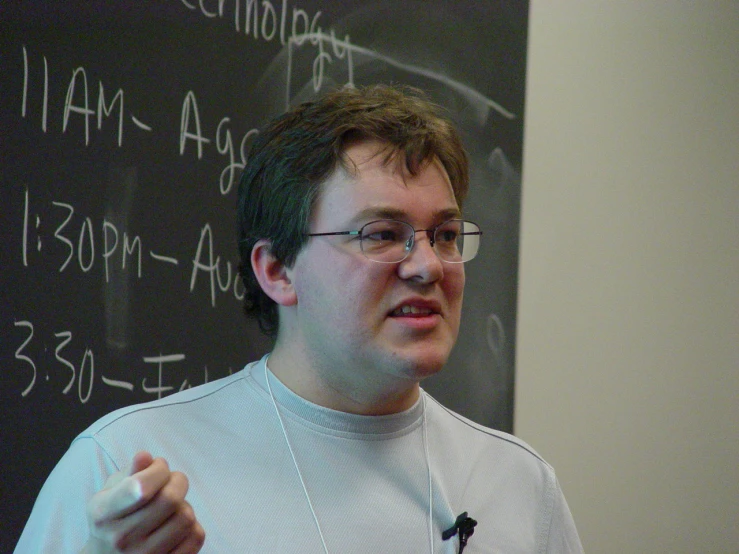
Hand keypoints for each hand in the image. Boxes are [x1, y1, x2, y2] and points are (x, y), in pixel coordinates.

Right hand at [82, 451, 204, 552]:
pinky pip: (196, 537)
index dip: (158, 470)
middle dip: (178, 480)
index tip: (158, 467)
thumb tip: (145, 456)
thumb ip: (130, 472)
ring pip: (186, 517)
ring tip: (173, 505)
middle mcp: (122, 538)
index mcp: (104, 514)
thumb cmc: (113, 518)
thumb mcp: (110, 492)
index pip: (141, 487)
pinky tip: (176, 523)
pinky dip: (193, 525)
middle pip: (170, 499)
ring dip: (184, 504)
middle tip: (172, 480)